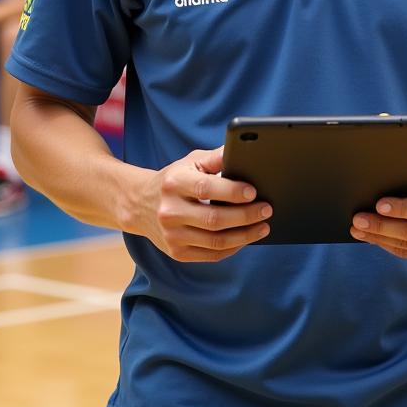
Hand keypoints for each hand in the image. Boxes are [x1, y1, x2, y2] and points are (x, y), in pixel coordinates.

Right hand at [137, 146, 271, 262]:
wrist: (139, 203)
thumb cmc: (174, 178)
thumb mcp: (191, 161)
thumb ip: (216, 157)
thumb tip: (245, 151)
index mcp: (174, 183)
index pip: (206, 189)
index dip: (232, 192)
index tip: (254, 192)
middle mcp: (170, 211)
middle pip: (214, 219)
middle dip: (246, 216)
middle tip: (267, 210)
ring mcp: (172, 235)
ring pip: (215, 241)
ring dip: (245, 236)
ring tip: (263, 226)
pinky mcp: (176, 252)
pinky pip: (211, 255)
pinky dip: (233, 248)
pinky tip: (246, 238)